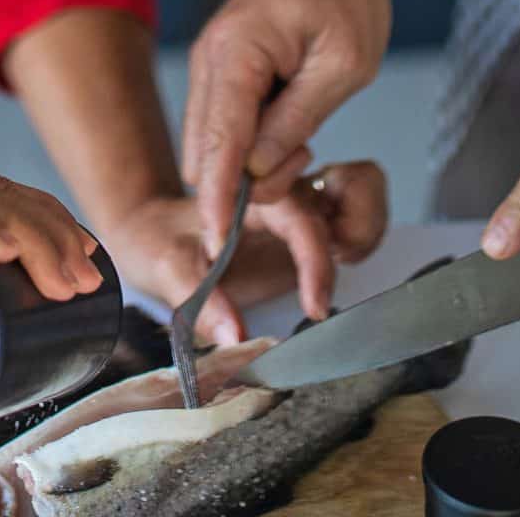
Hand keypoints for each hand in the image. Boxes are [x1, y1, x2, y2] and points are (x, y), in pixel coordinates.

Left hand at [100, 161, 390, 341]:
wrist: (152, 234)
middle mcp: (284, 191)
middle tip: (340, 267)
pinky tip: (332, 273)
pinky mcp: (312, 224)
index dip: (317, 262)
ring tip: (343, 267)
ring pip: (364, 188)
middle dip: (363, 223)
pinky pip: (357, 211)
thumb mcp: (165, 270)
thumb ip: (200, 302)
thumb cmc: (157, 243)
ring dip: (368, 225)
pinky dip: (363, 233)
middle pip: (354, 182)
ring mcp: (303, 204)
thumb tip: (237, 337)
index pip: (302, 217)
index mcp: (251, 193)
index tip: (316, 308)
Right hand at [181, 0, 402, 251]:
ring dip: (248, 164)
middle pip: (206, 150)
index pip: (220, 141)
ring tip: (304, 136)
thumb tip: (260, 172)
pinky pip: (224, 126)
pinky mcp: (223, 72)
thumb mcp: (344, 63)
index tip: (216, 246)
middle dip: (242, 183)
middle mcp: (212, 59)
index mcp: (238, 52)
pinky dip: (249, 146)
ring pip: (211, 142)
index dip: (219, 199)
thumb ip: (296, 119)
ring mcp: (212, 65)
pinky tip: (289, 130)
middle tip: (304, 167)